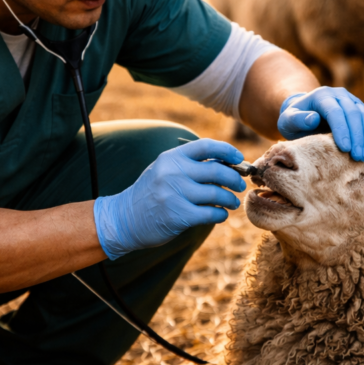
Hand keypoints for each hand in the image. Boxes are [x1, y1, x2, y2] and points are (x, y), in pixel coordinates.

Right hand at [93, 139, 246, 259]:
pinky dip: (220, 214)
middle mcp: (173, 172)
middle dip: (234, 179)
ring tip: (231, 202)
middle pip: (217, 171)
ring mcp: (175, 194)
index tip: (239, 159)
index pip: (206, 146)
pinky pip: (211, 213)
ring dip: (230, 199)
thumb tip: (228, 165)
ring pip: (217, 193)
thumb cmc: (151, 193)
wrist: (123, 218)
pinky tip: (220, 215)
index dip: (227, 151)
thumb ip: (190, 165)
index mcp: (171, 157)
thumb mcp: (165, 170)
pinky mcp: (178, 215)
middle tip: (240, 185)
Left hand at [277, 87, 363, 161]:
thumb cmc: (294, 120)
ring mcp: (352, 100)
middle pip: (353, 113)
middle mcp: (339, 95)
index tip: (345, 148)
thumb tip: (313, 119)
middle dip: (357, 136)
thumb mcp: (288, 120)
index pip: (335, 111)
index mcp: (322, 96)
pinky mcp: (360, 109)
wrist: (304, 113)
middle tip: (358, 157)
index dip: (342, 129)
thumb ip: (297, 119)